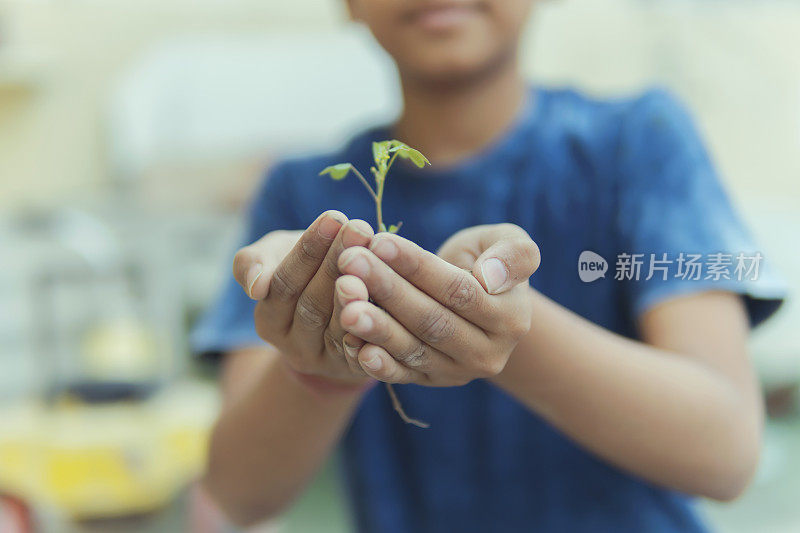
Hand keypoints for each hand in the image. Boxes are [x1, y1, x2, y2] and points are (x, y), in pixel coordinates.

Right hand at [232, 211, 376, 385]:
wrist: (334, 302)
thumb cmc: (302, 269)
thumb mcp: (272, 259)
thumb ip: (253, 264)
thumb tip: (257, 287)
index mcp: (269, 320)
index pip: (285, 282)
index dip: (309, 249)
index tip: (334, 217)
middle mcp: (294, 347)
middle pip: (314, 303)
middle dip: (337, 262)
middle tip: (360, 227)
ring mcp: (327, 362)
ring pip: (341, 326)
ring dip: (360, 290)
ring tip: (376, 257)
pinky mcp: (356, 370)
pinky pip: (365, 351)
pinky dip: (375, 322)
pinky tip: (390, 292)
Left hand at [334, 224, 539, 385]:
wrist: (476, 298)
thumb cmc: (486, 258)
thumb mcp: (508, 244)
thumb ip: (514, 255)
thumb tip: (489, 277)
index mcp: (511, 318)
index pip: (458, 291)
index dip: (418, 267)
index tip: (380, 241)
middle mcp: (488, 353)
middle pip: (431, 321)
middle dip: (388, 290)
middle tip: (350, 263)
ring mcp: (458, 372)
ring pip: (413, 349)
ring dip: (376, 327)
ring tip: (345, 303)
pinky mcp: (431, 381)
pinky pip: (402, 374)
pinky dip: (377, 363)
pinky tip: (352, 345)